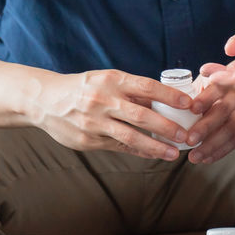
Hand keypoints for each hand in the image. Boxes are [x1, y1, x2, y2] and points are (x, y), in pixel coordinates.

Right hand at [29, 69, 192, 159]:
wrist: (46, 100)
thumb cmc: (85, 88)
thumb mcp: (107, 80)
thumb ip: (132, 90)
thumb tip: (165, 102)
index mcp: (112, 80)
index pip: (146, 86)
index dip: (169, 96)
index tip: (189, 104)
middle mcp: (104, 100)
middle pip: (141, 115)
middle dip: (167, 127)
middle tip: (186, 135)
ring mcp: (95, 122)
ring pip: (131, 137)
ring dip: (155, 146)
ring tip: (173, 153)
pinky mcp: (88, 140)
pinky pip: (119, 147)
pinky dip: (138, 151)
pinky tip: (152, 154)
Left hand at [182, 74, 234, 163]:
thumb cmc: (222, 83)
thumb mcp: (211, 76)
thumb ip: (196, 85)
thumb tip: (176, 95)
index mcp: (227, 80)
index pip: (215, 89)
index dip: (204, 99)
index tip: (192, 109)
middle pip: (221, 112)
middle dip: (205, 128)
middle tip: (189, 140)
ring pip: (228, 131)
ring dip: (210, 146)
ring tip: (194, 156)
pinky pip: (234, 141)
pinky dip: (220, 152)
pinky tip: (206, 159)